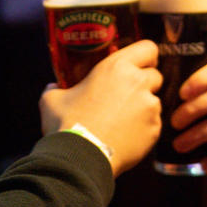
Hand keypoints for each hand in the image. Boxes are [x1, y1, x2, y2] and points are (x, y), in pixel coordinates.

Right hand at [39, 40, 162, 175]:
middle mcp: (137, 83)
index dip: (145, 56)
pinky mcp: (154, 129)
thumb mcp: (52, 100)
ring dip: (143, 108)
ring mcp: (150, 107)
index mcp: (115, 68)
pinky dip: (143, 129)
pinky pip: (153, 124)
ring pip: (154, 102)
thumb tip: (52, 86)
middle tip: (127, 96)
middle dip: (145, 84)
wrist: (81, 157)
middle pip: (155, 76)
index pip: (148, 48)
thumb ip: (54, 89)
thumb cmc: (67, 124)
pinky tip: (125, 136)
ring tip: (122, 122)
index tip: (139, 65)